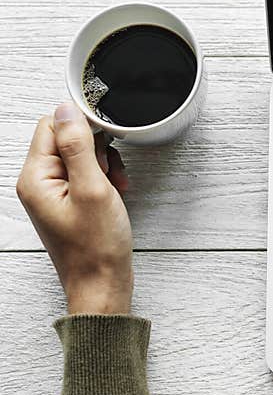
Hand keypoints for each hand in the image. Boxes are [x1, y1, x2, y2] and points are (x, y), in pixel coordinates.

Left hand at [17, 103, 132, 314]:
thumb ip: (77, 146)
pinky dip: (104, 178)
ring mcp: (52, 194)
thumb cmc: (97, 247)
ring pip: (79, 156)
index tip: (107, 137)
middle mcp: (38, 183)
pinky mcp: (68, 203)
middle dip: (96, 148)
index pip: (51, 126)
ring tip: (115, 185)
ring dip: (103, 163)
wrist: (102, 284)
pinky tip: (115, 192)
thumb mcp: (92, 188)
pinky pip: (84, 175)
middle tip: (110, 171)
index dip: (82, 126)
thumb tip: (66, 109)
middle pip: (65, 139)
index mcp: (35, 178)